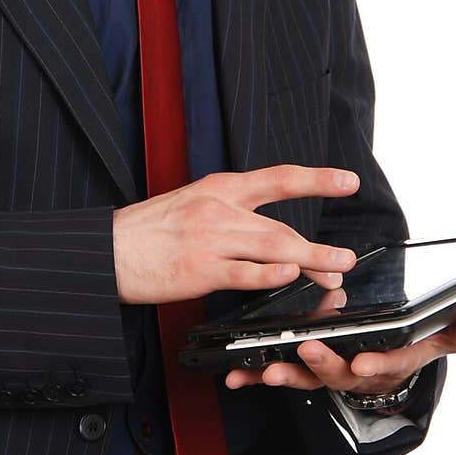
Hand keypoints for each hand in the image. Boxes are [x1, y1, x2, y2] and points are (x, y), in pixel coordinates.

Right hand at [112, 164, 360, 303]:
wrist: (107, 250)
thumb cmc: (149, 231)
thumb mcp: (191, 203)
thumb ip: (231, 213)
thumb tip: (272, 235)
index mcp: (219, 188)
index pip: (278, 178)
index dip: (317, 179)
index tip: (348, 181)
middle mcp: (218, 208)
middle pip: (281, 225)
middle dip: (319, 246)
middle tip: (346, 259)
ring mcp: (209, 239)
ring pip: (271, 248)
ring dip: (309, 261)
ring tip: (334, 272)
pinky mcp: (199, 269)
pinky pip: (242, 273)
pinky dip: (268, 274)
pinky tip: (288, 275)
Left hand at [225, 309, 455, 396]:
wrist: (384, 360)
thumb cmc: (410, 343)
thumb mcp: (439, 335)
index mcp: (387, 362)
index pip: (386, 365)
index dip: (377, 364)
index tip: (365, 359)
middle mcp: (354, 372)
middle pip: (338, 373)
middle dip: (323, 365)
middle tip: (307, 352)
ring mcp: (325, 373)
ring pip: (305, 378)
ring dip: (284, 374)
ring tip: (267, 370)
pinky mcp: (300, 369)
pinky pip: (277, 373)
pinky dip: (256, 375)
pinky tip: (235, 376)